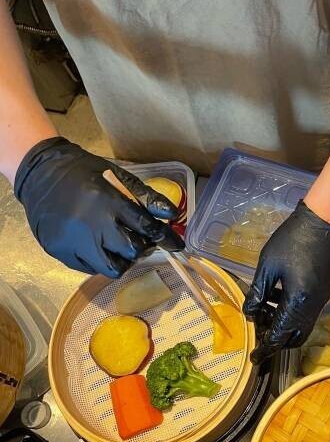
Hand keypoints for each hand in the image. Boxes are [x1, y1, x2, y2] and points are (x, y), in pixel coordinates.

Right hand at [14, 137, 183, 276]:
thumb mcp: (118, 176)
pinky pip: (90, 269)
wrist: (40, 173)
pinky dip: (101, 261)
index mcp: (107, 202)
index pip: (146, 227)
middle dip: (141, 247)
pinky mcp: (59, 252)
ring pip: (111, 268)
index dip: (165, 238)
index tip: (177, 245)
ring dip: (122, 260)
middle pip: (131, 252)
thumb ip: (145, 196)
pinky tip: (100, 246)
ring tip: (120, 246)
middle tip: (139, 239)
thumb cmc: (85, 172)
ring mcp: (72, 242)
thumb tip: (170, 215)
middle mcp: (90, 225)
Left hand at [243, 201, 329, 363]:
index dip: (266, 347)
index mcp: (298, 301)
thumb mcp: (267, 265)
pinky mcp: (329, 290)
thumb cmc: (293, 239)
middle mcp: (315, 306)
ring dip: (285, 321)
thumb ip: (257, 293)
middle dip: (277, 337)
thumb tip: (251, 314)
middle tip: (260, 325)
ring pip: (304, 323)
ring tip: (266, 302)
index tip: (255, 358)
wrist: (325, 221)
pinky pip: (311, 310)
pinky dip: (295, 310)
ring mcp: (325, 299)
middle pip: (296, 336)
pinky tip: (282, 290)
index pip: (280, 335)